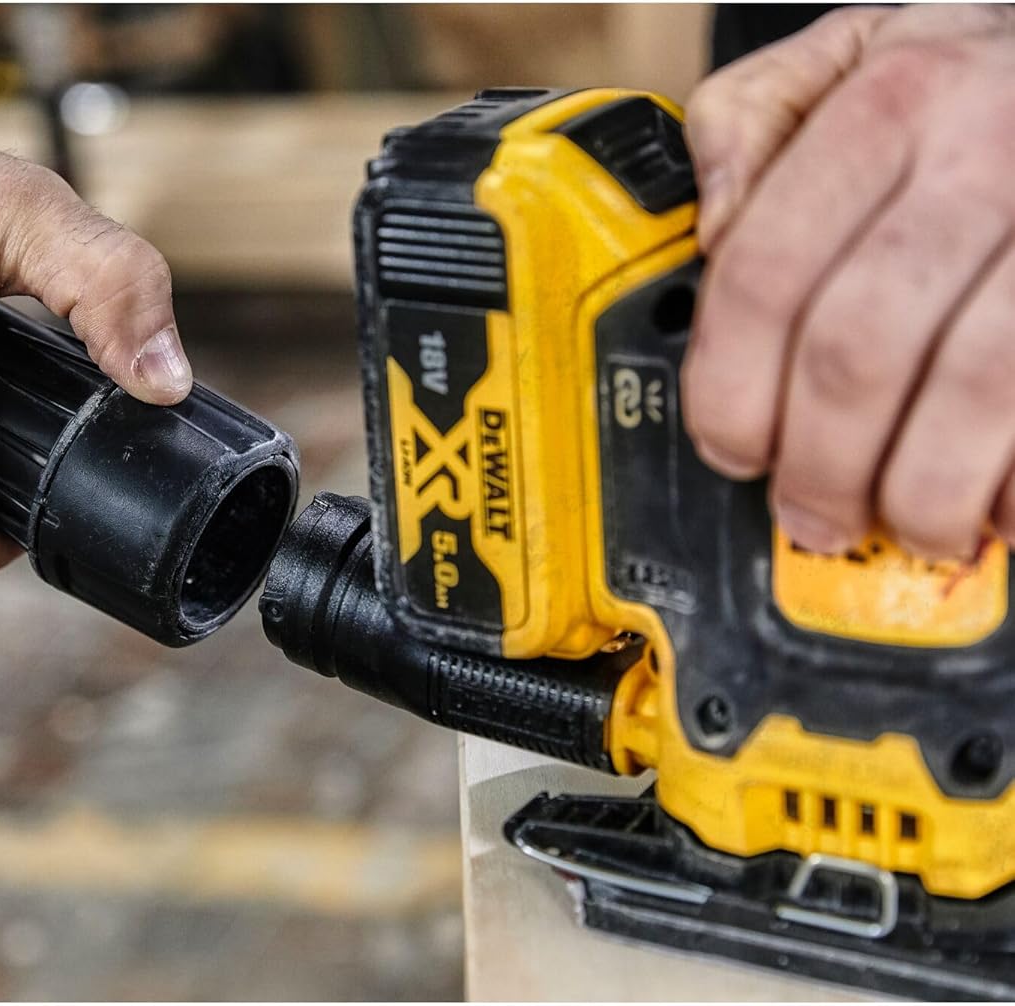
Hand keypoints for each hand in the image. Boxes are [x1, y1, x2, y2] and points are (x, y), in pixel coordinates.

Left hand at [682, 5, 1014, 559]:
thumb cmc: (982, 77)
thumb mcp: (857, 52)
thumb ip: (755, 122)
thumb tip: (707, 228)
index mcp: (890, 103)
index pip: (764, 273)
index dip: (730, 389)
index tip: (729, 445)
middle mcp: (982, 153)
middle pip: (856, 351)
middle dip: (818, 463)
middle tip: (811, 510)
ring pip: (970, 390)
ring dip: (923, 490)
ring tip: (908, 525)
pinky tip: (998, 506)